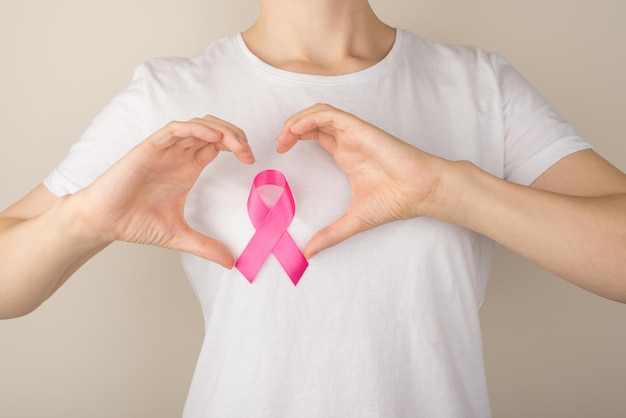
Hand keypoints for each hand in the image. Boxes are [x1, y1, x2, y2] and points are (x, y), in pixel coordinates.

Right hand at [72, 116, 254, 267]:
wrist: (103, 223)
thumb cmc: (135, 223)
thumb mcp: (180, 237)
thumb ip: (206, 247)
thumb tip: (232, 263)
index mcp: (188, 168)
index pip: (218, 145)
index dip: (238, 147)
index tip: (252, 161)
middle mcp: (178, 155)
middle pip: (213, 131)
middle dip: (235, 135)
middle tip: (248, 152)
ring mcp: (164, 150)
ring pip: (197, 125)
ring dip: (220, 130)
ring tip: (237, 145)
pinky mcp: (148, 149)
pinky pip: (175, 130)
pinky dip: (195, 129)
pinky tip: (213, 138)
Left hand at [277, 104, 446, 256]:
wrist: (420, 192)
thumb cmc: (395, 200)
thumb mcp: (352, 221)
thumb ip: (330, 235)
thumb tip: (309, 253)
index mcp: (346, 155)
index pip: (315, 135)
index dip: (295, 138)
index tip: (280, 152)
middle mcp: (348, 141)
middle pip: (313, 121)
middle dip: (292, 127)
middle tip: (279, 143)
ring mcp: (354, 133)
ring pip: (320, 113)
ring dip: (298, 120)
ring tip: (285, 136)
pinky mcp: (361, 129)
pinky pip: (332, 114)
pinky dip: (311, 117)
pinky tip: (298, 129)